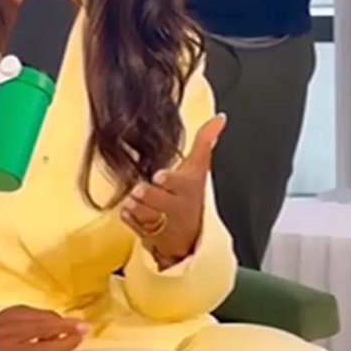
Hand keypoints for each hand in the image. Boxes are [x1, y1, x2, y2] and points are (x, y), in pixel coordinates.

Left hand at [120, 114, 227, 266]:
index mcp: (187, 188)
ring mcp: (163, 222)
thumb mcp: (199, 168)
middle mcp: (176, 206)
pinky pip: (133, 225)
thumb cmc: (190, 194)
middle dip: (146, 194)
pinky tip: (130, 212)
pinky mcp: (149, 234)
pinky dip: (129, 218)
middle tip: (138, 190)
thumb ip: (205, 141)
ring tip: (133, 200)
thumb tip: (220, 117)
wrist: (189, 233)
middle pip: (157, 199)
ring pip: (143, 212)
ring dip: (135, 206)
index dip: (168, 181)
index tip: (159, 177)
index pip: (179, 184)